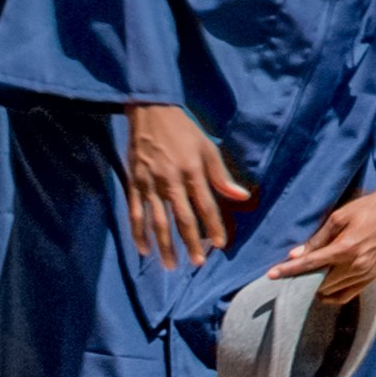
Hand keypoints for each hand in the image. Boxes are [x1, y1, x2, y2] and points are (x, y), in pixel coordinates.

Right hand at [124, 103, 249, 267]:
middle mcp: (170, 180)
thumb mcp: (207, 147)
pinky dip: (138, 232)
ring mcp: (150, 183)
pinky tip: (144, 250)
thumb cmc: (184, 130)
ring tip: (171, 265)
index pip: (206, 206)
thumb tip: (242, 196)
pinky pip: (135, 212)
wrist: (150, 111)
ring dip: (164, 245)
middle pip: (182, 218)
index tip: (220, 245)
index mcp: (192, 171)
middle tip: (197, 263)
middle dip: (190, 243)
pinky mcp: (134, 183)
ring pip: (157, 221)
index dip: (213, 227)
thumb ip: (221, 175)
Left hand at [270, 168, 375, 303]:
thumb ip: (318, 239)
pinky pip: (347, 295)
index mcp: (347, 247)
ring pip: (332, 291)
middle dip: (303, 279)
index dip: (289, 270)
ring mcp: (366, 273)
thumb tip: (296, 255)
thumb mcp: (338, 217)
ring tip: (306, 279)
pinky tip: (323, 289)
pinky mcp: (371, 277)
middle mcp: (357, 264)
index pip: (311, 264)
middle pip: (320, 282)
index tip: (272, 275)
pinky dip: (332, 295)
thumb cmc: (365, 209)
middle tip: (291, 275)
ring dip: (317, 287)